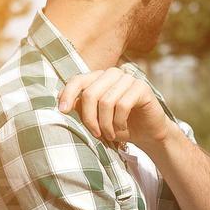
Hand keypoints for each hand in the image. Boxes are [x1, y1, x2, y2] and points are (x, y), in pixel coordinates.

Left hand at [57, 68, 172, 150]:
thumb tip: (66, 105)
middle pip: (90, 93)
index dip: (68, 94)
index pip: (78, 80)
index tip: (62, 111)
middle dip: (90, 118)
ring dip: (105, 124)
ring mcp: (128, 78)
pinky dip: (119, 122)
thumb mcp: (96, 119)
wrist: (147, 133)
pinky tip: (122, 128)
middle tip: (95, 134)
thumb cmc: (118, 125)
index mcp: (98, 78)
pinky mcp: (141, 87)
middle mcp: (112, 74)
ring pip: (106, 101)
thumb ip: (82, 109)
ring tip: (110, 135)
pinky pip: (123, 105)